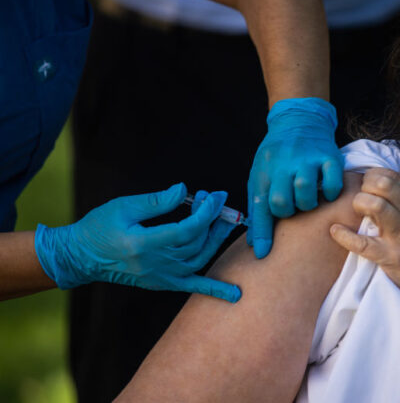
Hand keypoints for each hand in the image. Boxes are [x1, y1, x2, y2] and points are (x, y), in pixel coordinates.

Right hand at [34, 184, 240, 302]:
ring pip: (199, 260)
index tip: (214, 196)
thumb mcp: (124, 207)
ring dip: (217, 241)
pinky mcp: (161, 283)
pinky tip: (236, 294)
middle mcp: (153, 264)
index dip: (205, 213)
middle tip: (218, 199)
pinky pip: (192, 287)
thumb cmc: (100, 227)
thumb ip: (156, 201)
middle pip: (195, 244)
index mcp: (142, 244)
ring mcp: (159, 277)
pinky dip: (215, 290)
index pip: (185, 231)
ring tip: (227, 221)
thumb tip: (184, 190)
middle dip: (212, 220)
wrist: (80, 256)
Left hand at [247, 98, 343, 257]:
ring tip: (309, 199)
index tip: (264, 254)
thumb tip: (257, 247)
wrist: (298, 121)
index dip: (262, 234)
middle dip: (288, 211)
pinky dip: (332, 193)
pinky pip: (333, 184)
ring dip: (308, 203)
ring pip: (306, 193)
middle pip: (282, 202)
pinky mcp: (329, 157)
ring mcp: (307, 160)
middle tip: (294, 206)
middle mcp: (284, 165)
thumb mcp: (261, 177)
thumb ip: (258, 210)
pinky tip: (327, 191)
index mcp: (265, 171)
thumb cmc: (277, 157)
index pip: (260, 206)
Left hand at [329, 168, 399, 311]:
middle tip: (362, 195)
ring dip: (359, 203)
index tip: (369, 183)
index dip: (375, 175)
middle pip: (384, 185)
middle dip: (366, 185)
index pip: (394, 177)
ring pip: (375, 206)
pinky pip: (362, 244)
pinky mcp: (391, 258)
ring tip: (357, 210)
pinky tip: (336, 231)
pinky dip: (344, 236)